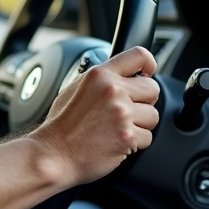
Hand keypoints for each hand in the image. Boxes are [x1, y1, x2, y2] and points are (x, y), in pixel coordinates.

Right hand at [29, 46, 159, 189]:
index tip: (148, 73)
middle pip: (153, 88)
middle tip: (126, 110)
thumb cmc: (61, 124)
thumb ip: (101, 79)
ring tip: (117, 128)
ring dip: (140, 124)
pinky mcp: (128, 136)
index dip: (148, 64)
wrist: (54, 153)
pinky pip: (148, 137)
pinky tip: (115, 141)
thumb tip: (124, 76)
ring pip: (153, 115)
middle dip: (144, 101)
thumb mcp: (75, 88)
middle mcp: (112, 91)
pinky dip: (135, 143)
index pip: (139, 55)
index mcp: (100, 75)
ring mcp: (121, 114)